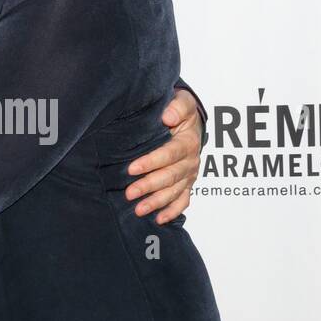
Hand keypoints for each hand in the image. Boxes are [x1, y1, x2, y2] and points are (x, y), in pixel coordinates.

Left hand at [124, 88, 202, 222]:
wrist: (191, 122)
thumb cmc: (180, 111)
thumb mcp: (182, 101)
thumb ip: (177, 106)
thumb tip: (168, 117)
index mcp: (188, 141)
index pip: (169, 154)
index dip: (151, 162)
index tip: (132, 168)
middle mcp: (191, 161)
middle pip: (170, 176)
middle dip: (149, 186)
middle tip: (129, 193)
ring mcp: (189, 175)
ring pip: (174, 192)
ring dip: (157, 202)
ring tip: (138, 210)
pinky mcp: (188, 184)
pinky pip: (183, 201)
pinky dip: (172, 211)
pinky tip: (159, 219)